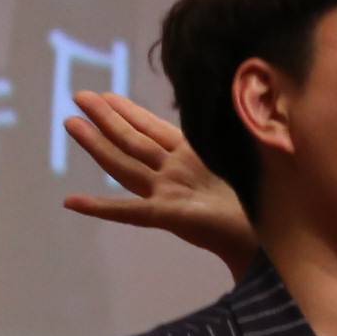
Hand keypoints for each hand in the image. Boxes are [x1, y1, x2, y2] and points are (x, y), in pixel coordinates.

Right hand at [60, 91, 255, 275]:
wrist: (264, 240)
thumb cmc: (255, 206)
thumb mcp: (237, 164)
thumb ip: (222, 145)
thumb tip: (236, 105)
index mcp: (191, 159)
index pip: (154, 129)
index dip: (131, 112)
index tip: (108, 95)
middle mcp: (173, 173)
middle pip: (132, 141)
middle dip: (106, 119)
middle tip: (79, 96)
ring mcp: (168, 192)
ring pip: (126, 162)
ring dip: (97, 143)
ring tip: (72, 121)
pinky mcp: (169, 215)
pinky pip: (129, 211)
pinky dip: (100, 207)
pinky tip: (72, 202)